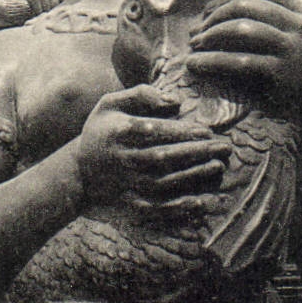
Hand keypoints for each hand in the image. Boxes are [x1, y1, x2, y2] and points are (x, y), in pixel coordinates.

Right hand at [77, 85, 229, 208]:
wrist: (78, 170)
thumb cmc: (103, 131)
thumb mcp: (110, 104)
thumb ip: (140, 94)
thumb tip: (175, 101)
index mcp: (118, 132)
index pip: (152, 130)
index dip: (180, 131)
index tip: (206, 131)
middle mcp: (121, 158)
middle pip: (161, 156)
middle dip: (195, 152)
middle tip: (223, 147)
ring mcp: (125, 183)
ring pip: (162, 182)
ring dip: (192, 176)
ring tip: (217, 166)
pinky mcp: (129, 203)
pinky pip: (156, 208)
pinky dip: (178, 207)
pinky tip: (201, 201)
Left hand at [185, 0, 301, 122]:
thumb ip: (278, 24)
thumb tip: (226, 18)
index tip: (209, 11)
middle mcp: (299, 25)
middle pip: (246, 5)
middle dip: (214, 17)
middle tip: (195, 33)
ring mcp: (292, 48)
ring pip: (241, 29)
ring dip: (210, 36)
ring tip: (193, 48)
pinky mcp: (283, 73)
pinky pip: (240, 62)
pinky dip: (212, 61)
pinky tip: (196, 65)